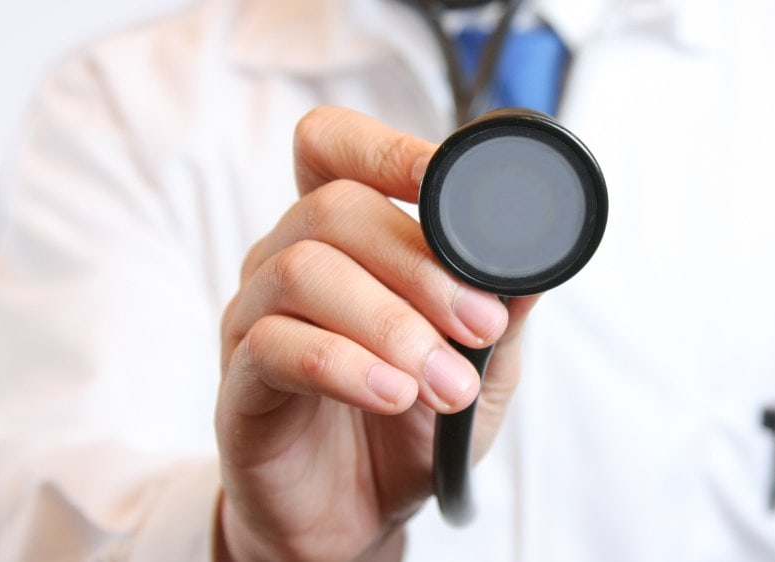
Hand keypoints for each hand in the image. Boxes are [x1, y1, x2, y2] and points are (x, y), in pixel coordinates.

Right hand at [214, 107, 538, 560]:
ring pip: (305, 271)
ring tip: (446, 382)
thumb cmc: (411, 426)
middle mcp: (288, 260)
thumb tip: (536, 262)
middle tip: (479, 325)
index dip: (387, 148)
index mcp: (343, 237)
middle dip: (420, 266)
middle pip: (332, 208)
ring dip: (392, 323)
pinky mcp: (238, 380)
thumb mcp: (479, 364)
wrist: (360, 515)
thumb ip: (501, 309)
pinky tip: (394, 394)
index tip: (449, 185)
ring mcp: (255, 315)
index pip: (335, 148)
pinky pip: (277, 347)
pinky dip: (346, 366)